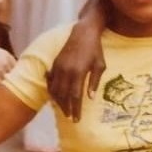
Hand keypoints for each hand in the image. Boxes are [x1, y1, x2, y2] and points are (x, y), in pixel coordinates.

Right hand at [46, 0, 107, 121]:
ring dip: (58, 101)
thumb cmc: (95, 49)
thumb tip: (91, 98)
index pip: (75, 96)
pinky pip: (51, 81)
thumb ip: (94, 82)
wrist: (83, 32)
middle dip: (66, 108)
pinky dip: (52, 90)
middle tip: (70, 117)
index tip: (77, 119)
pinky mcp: (55, 63)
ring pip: (55, 89)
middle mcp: (66, 71)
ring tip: (64, 110)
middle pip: (63, 95)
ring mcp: (58, 67)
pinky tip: (55, 97)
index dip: (76, 109)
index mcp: (78, 72)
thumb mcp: (100, 65)